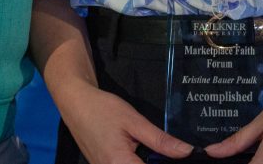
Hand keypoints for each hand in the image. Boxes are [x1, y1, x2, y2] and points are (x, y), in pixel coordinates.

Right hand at [56, 81, 191, 163]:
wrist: (76, 104)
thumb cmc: (103, 110)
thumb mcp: (135, 121)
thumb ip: (160, 140)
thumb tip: (186, 152)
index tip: (181, 157)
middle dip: (157, 162)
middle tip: (169, 150)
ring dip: (147, 161)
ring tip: (156, 151)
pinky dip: (136, 161)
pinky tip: (145, 153)